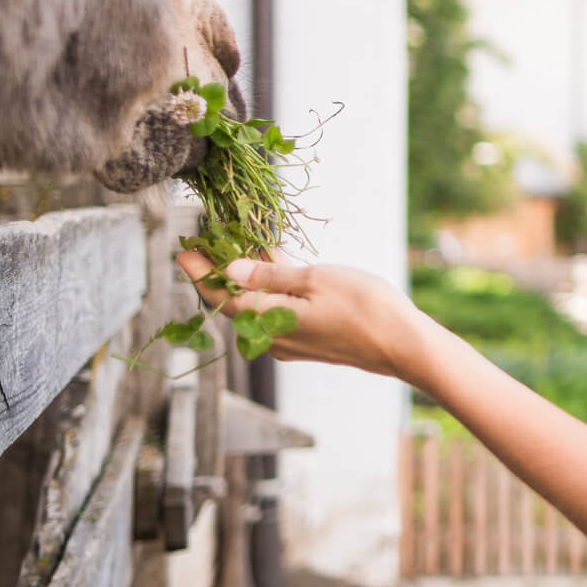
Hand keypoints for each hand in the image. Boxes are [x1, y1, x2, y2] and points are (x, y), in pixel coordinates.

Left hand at [175, 250, 425, 378]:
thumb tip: (229, 270)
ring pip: (258, 307)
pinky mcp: (309, 342)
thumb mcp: (314, 279)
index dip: (199, 273)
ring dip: (249, 280)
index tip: (184, 251)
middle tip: (212, 241)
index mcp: (267, 321)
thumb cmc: (362, 307)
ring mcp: (291, 343)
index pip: (220, 297)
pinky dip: (271, 290)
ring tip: (243, 248)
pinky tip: (277, 269)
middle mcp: (271, 339)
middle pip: (235, 304)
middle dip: (222, 273)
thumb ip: (270, 274)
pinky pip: (277, 314)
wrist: (402, 345)